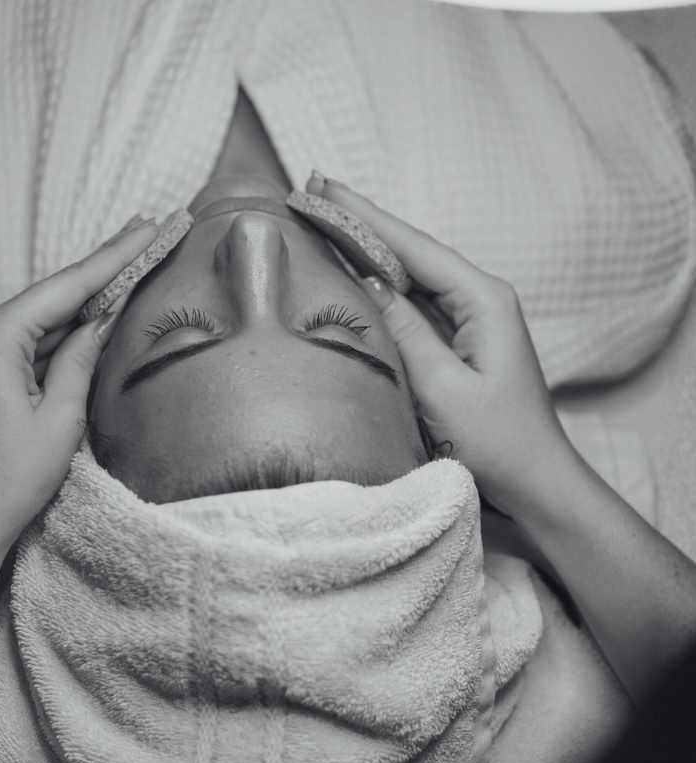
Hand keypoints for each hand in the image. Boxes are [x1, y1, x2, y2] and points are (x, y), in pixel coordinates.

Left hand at [0, 216, 158, 567]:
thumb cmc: (8, 479)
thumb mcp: (61, 418)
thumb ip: (81, 359)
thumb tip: (101, 319)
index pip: (67, 286)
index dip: (114, 257)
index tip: (147, 226)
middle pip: (52, 296)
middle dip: (102, 273)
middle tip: (144, 233)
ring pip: (39, 319)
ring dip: (83, 305)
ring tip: (130, 271)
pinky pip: (24, 342)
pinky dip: (59, 334)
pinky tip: (92, 318)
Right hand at [307, 174, 571, 511]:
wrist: (535, 484)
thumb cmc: (497, 442)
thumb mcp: (441, 388)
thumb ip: (404, 331)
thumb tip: (369, 283)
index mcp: (483, 300)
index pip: (413, 247)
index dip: (364, 216)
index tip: (324, 188)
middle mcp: (480, 299)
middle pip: (411, 250)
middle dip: (362, 220)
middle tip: (316, 188)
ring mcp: (471, 319)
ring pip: (411, 273)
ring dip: (369, 246)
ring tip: (327, 217)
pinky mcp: (460, 341)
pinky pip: (414, 302)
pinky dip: (381, 282)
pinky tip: (356, 269)